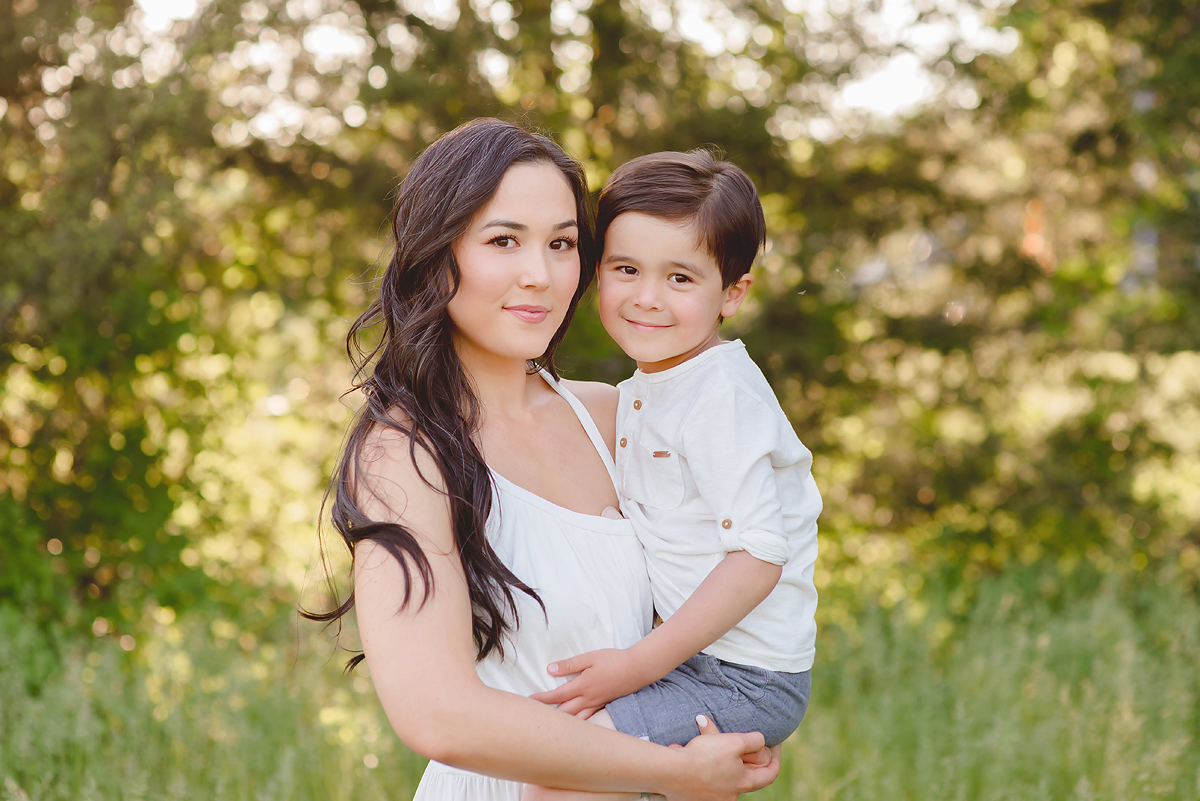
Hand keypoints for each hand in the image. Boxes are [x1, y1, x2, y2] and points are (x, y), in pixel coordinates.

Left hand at [529, 648, 644, 717]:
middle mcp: (588, 699)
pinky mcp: (604, 705)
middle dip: (548, 715)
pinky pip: (588, 720)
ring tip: (550, 727)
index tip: (530, 701)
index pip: (557, 696)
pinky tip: (574, 728)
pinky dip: (578, 725)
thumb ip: (570, 665)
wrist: (637, 668)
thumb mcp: (590, 657)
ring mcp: (597, 705)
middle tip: (535, 718)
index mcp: (582, 686)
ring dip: (562, 724)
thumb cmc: (613, 660)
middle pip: (564, 712)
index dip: (542, 699)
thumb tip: (550, 669)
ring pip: (576, 720)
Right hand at [664, 715, 779, 800]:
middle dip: (743, 756)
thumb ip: (753, 740)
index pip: (770, 774)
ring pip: (723, 775)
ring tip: (709, 742)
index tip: (774, 745)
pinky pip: (704, 778)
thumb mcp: (734, 741)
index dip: (775, 758)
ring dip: (720, 759)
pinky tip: (693, 752)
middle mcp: (731, 795)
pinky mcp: (695, 797)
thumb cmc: (704, 756)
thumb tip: (761, 741)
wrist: (670, 772)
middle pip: (744, 774)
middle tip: (738, 742)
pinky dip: (703, 765)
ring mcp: (712, 798)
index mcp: (744, 782)